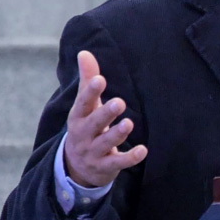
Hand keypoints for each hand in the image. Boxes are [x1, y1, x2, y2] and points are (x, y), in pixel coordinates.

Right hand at [63, 50, 147, 187]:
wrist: (76, 166)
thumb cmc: (86, 126)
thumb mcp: (85, 105)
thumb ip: (87, 79)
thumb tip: (84, 52)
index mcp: (79, 117)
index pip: (83, 103)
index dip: (90, 92)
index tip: (101, 79)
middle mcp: (83, 134)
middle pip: (94, 124)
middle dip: (105, 114)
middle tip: (119, 102)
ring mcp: (93, 152)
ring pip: (105, 143)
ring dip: (117, 134)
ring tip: (129, 123)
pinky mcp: (105, 166)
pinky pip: (118, 162)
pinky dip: (130, 158)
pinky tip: (143, 150)